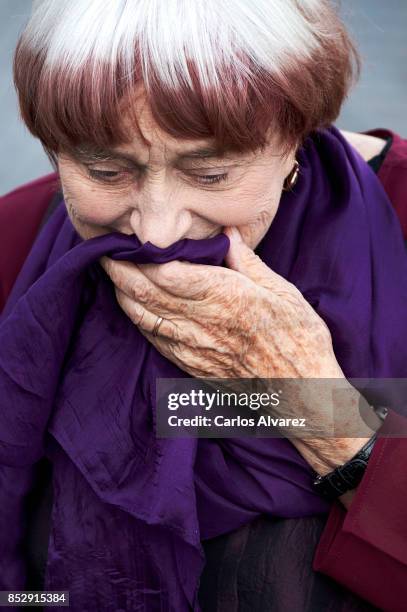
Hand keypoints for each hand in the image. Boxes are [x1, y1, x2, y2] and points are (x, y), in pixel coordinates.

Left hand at [99, 226, 342, 379]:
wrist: (300, 393)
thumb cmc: (298, 339)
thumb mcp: (282, 292)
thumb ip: (248, 261)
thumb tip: (226, 233)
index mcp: (226, 297)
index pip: (168, 272)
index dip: (143, 254)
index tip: (131, 238)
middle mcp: (202, 322)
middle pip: (146, 292)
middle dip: (121, 270)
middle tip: (105, 252)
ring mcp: (193, 346)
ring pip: (143, 316)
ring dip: (122, 293)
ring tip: (113, 273)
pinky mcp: (190, 364)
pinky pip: (153, 338)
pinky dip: (137, 318)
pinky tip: (132, 306)